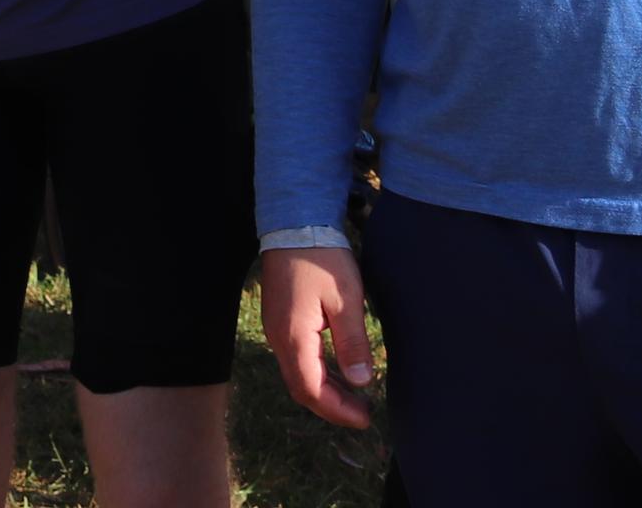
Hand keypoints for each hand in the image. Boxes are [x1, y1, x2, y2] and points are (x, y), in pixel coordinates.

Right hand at [263, 245, 379, 427]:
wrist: (294, 223)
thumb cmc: (323, 259)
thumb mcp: (346, 300)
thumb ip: (352, 343)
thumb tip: (361, 382)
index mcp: (294, 336)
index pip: (311, 389)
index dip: (337, 410)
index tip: (365, 418)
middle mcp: (278, 337)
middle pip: (300, 387)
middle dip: (331, 406)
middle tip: (364, 413)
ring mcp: (276, 328)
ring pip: (296, 373)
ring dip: (324, 390)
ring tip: (354, 397)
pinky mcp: (280, 319)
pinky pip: (295, 358)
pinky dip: (316, 372)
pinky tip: (337, 371)